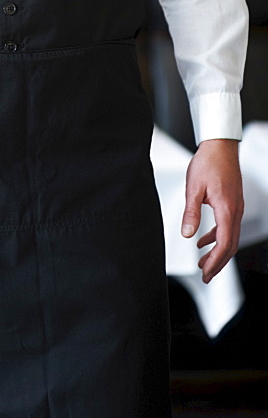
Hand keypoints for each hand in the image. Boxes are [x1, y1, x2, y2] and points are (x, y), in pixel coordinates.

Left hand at [181, 138, 243, 283]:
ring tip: (203, 263)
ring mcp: (236, 207)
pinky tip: (203, 240)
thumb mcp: (194, 188)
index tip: (206, 273)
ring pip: (230, 237)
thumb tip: (188, 234)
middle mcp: (235, 211)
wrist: (220, 146)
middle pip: (230, 245)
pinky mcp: (232, 203)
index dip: (216, 261)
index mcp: (227, 209)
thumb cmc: (208, 163)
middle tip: (206, 276)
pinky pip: (227, 226)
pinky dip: (216, 237)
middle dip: (218, 263)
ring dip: (217, 252)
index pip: (224, 243)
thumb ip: (191, 212)